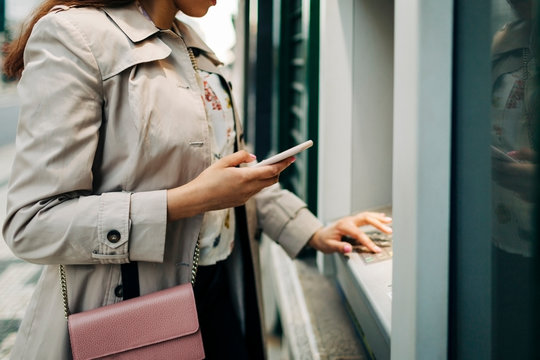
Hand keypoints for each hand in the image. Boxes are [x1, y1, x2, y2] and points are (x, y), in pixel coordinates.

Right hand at [167, 150, 294, 219]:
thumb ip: (240, 156)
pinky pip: (254, 191)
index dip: (283, 164)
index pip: (271, 171)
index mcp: (245, 178)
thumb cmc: (208, 179)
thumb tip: (253, 156)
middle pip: (272, 180)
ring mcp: (245, 197)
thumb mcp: (223, 162)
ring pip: (264, 186)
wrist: (197, 199)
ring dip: (268, 177)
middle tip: (283, 161)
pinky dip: (258, 183)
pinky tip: (253, 177)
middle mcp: (248, 189)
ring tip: (270, 167)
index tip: (291, 158)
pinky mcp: (241, 201)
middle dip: (279, 170)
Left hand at [308, 212, 392, 253]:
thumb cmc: (324, 241)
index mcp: (343, 226)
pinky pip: (365, 216)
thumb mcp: (329, 246)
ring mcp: (350, 219)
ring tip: (389, 221)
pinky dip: (374, 216)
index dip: (368, 242)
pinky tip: (382, 217)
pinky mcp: (352, 221)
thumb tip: (348, 248)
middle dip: (378, 225)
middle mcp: (348, 221)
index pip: (359, 234)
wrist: (319, 236)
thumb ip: (339, 247)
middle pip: (366, 219)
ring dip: (378, 218)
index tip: (376, 249)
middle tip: (389, 231)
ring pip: (367, 216)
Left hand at [492, 148, 535, 200]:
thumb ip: (528, 154)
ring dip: (499, 179)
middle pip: (503, 179)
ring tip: (493, 171)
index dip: (496, 164)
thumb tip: (511, 153)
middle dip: (494, 172)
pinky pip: (515, 192)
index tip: (489, 158)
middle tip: (487, 164)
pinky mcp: (530, 199)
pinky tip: (506, 179)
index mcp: (531, 173)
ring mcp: (528, 194)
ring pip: (507, 186)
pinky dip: (508, 185)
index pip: (507, 169)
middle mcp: (527, 185)